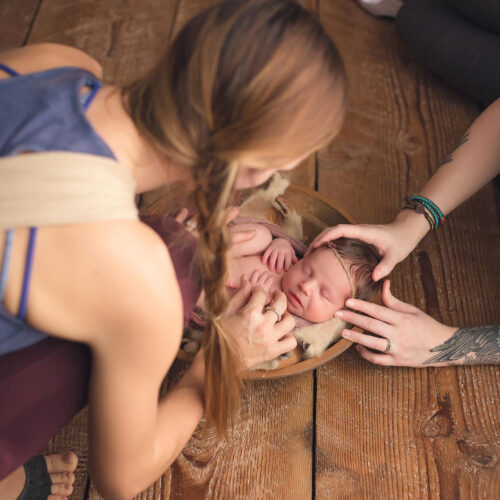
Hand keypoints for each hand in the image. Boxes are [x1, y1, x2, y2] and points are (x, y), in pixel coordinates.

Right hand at [221, 276, 296, 368]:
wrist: (218, 361)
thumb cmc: (219, 335)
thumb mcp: (226, 312)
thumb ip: (239, 296)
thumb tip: (248, 282)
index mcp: (250, 314)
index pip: (261, 293)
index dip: (259, 290)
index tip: (257, 292)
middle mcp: (263, 325)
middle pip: (281, 303)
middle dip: (279, 295)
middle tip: (275, 295)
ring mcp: (270, 339)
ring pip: (290, 322)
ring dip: (286, 316)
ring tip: (279, 315)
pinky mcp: (273, 352)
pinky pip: (291, 342)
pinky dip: (288, 337)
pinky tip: (280, 333)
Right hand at [262, 238, 297, 272]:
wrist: (281, 241)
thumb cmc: (287, 250)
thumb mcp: (292, 253)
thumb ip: (294, 259)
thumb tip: (296, 266)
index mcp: (288, 252)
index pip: (288, 258)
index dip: (287, 264)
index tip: (286, 270)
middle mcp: (281, 250)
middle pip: (280, 258)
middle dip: (279, 265)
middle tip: (278, 272)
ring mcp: (275, 249)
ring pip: (273, 256)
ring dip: (272, 263)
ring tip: (271, 269)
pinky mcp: (269, 248)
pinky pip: (266, 253)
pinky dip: (264, 257)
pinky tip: (263, 262)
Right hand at [305, 211, 428, 280]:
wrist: (405, 232)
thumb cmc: (400, 243)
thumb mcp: (395, 256)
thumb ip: (386, 266)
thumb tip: (375, 277)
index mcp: (363, 232)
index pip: (340, 230)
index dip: (326, 236)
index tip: (316, 246)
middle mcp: (357, 230)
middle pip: (332, 230)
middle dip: (318, 239)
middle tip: (308, 254)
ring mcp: (355, 233)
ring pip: (333, 233)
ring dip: (321, 241)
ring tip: (311, 255)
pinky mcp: (356, 237)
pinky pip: (338, 237)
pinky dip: (328, 243)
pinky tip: (324, 255)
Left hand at [334, 280, 455, 366]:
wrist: (444, 347)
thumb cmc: (426, 325)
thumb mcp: (411, 310)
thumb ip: (393, 300)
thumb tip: (383, 283)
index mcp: (402, 319)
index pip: (378, 311)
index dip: (362, 306)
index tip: (348, 301)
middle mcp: (399, 334)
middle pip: (372, 326)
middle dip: (353, 318)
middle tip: (337, 313)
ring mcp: (398, 349)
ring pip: (373, 344)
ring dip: (356, 337)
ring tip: (343, 332)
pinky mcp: (398, 361)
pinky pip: (378, 359)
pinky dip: (366, 354)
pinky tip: (357, 347)